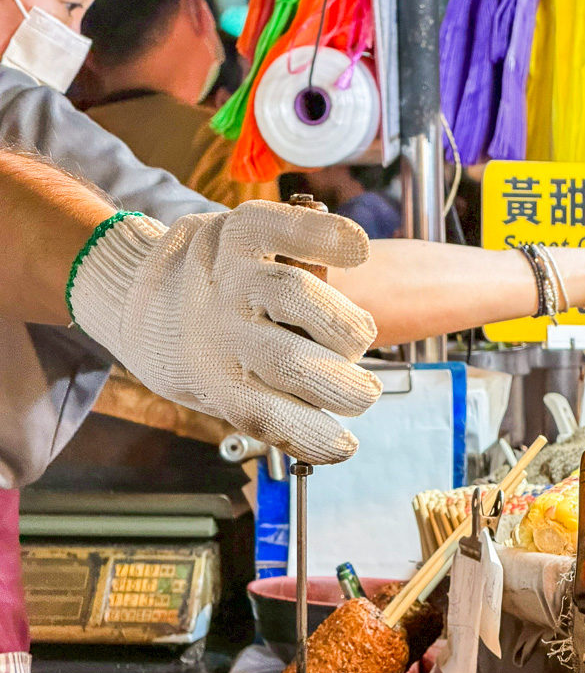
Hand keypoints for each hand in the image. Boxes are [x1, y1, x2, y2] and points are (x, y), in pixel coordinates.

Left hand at [67, 202, 382, 464]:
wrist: (134, 291)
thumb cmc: (193, 352)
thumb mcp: (215, 394)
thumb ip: (270, 412)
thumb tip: (335, 440)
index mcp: (211, 379)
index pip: (269, 417)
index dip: (319, 439)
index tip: (345, 445)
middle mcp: (215, 329)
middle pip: (293, 362)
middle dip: (347, 389)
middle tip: (362, 393)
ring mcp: (226, 276)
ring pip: (295, 295)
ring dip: (345, 325)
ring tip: (357, 337)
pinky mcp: (237, 232)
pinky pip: (282, 227)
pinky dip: (327, 235)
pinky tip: (357, 252)